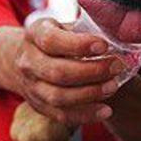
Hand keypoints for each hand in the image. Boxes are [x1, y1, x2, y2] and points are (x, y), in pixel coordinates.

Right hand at [0, 20, 124, 124]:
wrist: (23, 59)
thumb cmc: (55, 40)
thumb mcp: (63, 25)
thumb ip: (84, 26)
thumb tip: (117, 25)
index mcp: (34, 34)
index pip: (52, 40)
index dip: (79, 44)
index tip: (104, 46)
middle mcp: (27, 61)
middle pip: (58, 72)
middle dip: (92, 71)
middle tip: (117, 66)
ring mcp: (31, 86)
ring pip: (59, 97)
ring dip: (90, 94)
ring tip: (113, 86)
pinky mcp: (39, 106)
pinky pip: (62, 115)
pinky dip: (85, 115)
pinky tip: (106, 110)